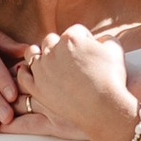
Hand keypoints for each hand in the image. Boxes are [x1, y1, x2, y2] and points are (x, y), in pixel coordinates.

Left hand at [21, 23, 138, 140]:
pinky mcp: (37, 89)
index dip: (83, 40)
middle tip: (68, 58)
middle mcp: (53, 51)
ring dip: (38, 55)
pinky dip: (24, 73)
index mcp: (71, 38)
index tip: (88, 50)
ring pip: (32, 55)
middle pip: (51, 41)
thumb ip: (106, 39)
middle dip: (59, 47)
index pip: (74, 32)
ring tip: (45, 62)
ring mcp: (42, 70)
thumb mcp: (115, 50)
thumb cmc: (112, 79)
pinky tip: (25, 72)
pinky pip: (24, 77)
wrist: (104, 108)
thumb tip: (99, 41)